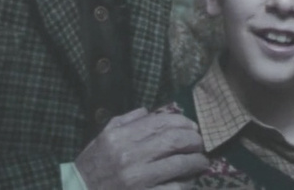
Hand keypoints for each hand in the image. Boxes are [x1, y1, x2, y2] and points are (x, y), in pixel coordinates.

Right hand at [75, 107, 208, 188]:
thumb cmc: (92, 167)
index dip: (182, 123)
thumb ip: (125, 121)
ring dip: (196, 161)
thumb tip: (148, 111)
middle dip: (193, 140)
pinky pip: (173, 188)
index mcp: (120, 138)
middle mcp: (129, 156)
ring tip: (201, 161)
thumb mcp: (102, 138)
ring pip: (178, 164)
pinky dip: (185, 183)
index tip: (192, 126)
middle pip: (174, 141)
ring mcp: (137, 179)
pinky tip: (188, 181)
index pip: (160, 123)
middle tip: (200, 143)